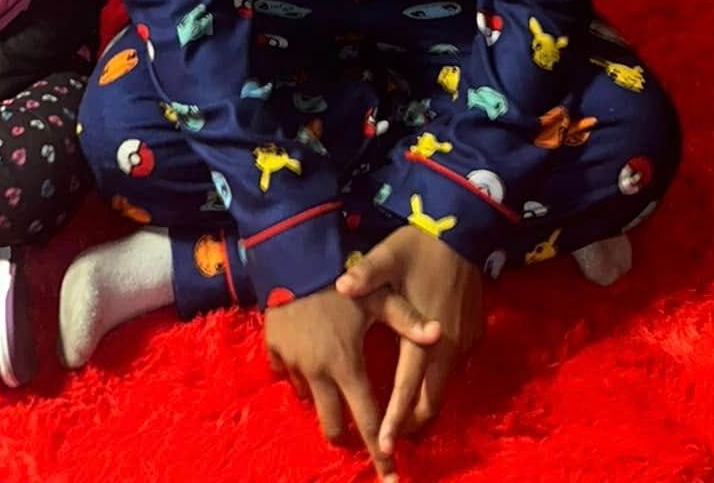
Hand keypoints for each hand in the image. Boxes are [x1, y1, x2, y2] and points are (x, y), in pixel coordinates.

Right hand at [265, 283, 438, 479]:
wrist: (292, 253)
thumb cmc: (340, 277)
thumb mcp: (379, 297)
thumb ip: (408, 319)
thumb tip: (440, 333)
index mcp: (347, 366)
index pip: (368, 421)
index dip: (380, 453)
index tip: (390, 479)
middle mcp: (319, 373)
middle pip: (332, 425)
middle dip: (344, 432)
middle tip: (353, 426)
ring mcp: (292, 364)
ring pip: (308, 400)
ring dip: (321, 397)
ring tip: (331, 378)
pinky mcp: (273, 351)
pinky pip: (284, 374)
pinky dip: (297, 372)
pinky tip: (306, 355)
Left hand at [336, 225, 483, 459]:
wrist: (463, 229)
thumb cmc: (420, 245)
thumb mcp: (388, 255)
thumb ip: (366, 275)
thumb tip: (341, 286)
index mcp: (424, 336)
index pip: (407, 389)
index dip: (395, 419)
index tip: (385, 444)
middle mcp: (448, 347)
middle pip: (430, 401)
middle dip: (411, 421)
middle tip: (390, 436)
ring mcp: (464, 343)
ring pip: (444, 388)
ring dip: (424, 403)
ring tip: (402, 416)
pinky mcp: (474, 334)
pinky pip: (454, 369)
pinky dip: (437, 381)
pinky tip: (422, 379)